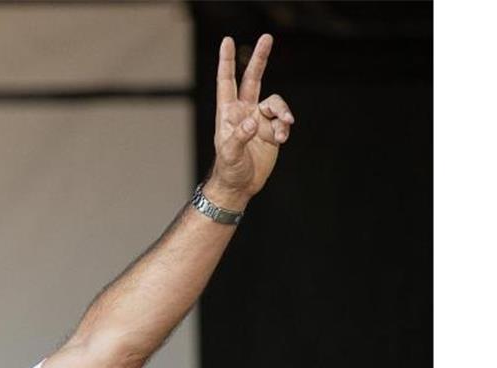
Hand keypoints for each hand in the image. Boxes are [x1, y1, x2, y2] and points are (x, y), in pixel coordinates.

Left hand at [207, 34, 294, 207]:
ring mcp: (259, 120)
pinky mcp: (272, 131)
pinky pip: (283, 121)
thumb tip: (252, 122)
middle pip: (253, 78)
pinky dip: (285, 127)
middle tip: (267, 37)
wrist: (241, 185)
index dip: (227, 61)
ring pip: (276, 103)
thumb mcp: (229, 154)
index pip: (227, 82)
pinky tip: (282, 138)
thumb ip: (239, 137)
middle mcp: (244, 112)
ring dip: (283, 111)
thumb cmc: (229, 170)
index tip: (227, 41)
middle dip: (260, 58)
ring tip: (284, 127)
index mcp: (228, 113)